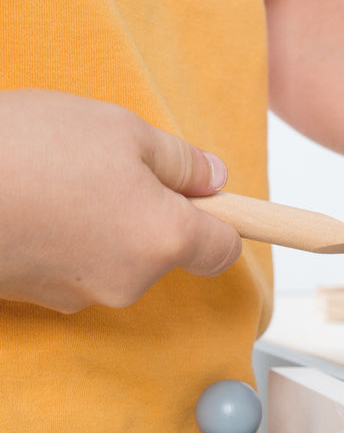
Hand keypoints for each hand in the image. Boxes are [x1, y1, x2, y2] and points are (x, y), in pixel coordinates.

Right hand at [0, 89, 242, 311]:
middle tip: (112, 169)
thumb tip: (216, 179)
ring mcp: (85, 296)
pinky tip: (39, 205)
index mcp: (165, 239)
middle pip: (168, 250)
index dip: (225, 222)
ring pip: (122, 257)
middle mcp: (133, 280)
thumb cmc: (29, 150)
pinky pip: (80, 267)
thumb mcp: (121, 131)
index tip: (209, 200)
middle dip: (153, 212)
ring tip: (63, 182)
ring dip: (109, 223)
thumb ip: (182, 161)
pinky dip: (73, 241)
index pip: (224, 249)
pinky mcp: (45, 301)